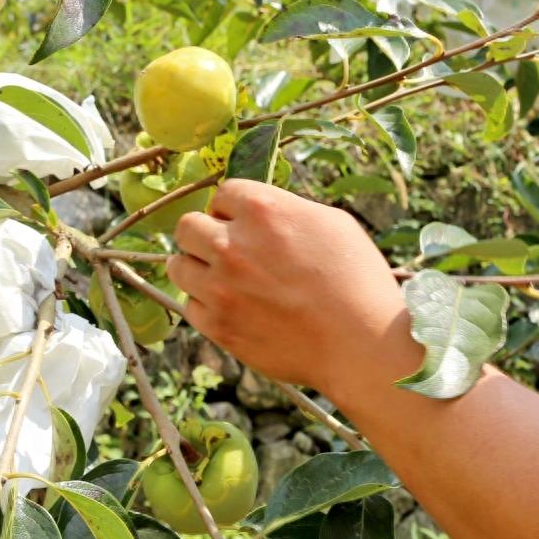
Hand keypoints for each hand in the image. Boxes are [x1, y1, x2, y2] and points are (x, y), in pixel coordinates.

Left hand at [167, 179, 417, 397]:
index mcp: (264, 210)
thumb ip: (288, 210)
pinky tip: (233, 308)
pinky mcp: (217, 325)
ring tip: (223, 280)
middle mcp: (232, 244)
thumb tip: (263, 215)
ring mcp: (219, 287)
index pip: (224, 193)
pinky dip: (206, 305)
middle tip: (227, 251)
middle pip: (188, 226)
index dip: (235, 209)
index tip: (244, 224)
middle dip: (206, 234)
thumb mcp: (333, 224)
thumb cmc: (357, 282)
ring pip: (178, 265)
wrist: (360, 345)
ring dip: (197, 268)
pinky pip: (190, 305)